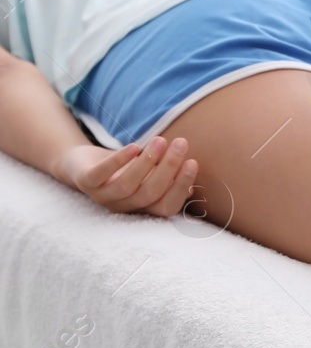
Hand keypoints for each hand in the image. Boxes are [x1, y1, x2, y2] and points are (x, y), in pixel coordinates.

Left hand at [55, 136, 198, 216]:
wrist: (82, 165)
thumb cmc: (122, 170)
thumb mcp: (147, 176)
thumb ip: (166, 182)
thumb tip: (191, 190)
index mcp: (142, 207)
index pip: (167, 206)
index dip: (181, 187)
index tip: (192, 162)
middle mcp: (123, 206)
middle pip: (150, 193)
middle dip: (168, 167)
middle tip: (181, 143)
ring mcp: (102, 196)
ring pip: (127, 185)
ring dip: (147, 162)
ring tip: (161, 140)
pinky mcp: (85, 181)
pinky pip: (101, 174)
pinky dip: (119, 160)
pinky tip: (134, 146)